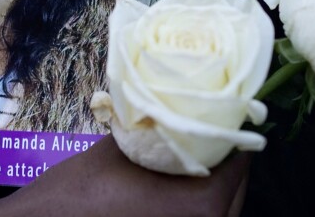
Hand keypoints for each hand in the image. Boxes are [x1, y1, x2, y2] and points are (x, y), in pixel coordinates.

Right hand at [0, 136, 250, 216]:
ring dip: (213, 187)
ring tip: (196, 157)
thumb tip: (176, 107)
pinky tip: (177, 186)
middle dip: (227, 162)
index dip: (235, 136)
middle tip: (214, 133)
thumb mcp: (121, 149)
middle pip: (234, 192)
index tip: (229, 116)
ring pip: (220, 214)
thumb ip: (157, 131)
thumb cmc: (76, 191)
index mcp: (198, 206)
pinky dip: (194, 207)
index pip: (239, 164)